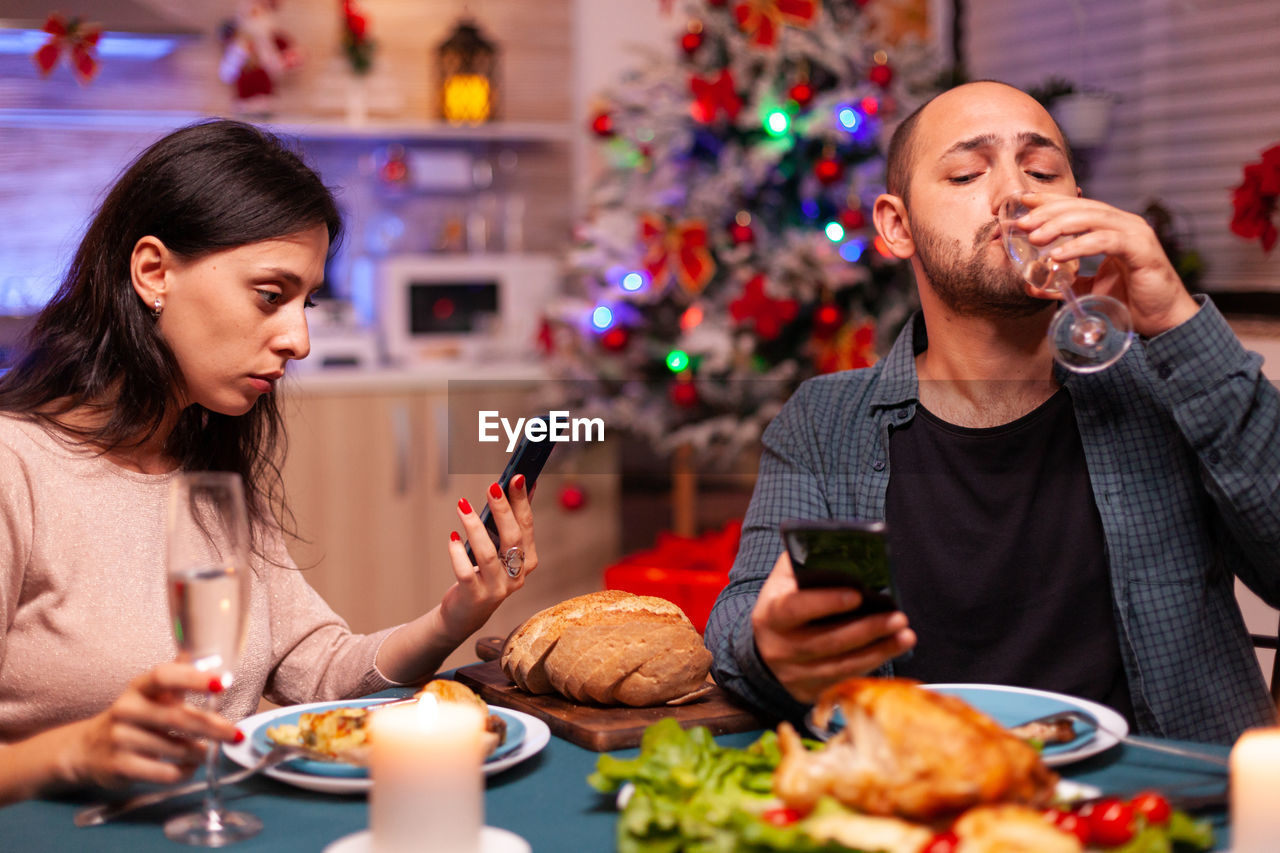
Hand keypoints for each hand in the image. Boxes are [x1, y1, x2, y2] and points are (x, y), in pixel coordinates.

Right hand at [59, 662, 239, 789]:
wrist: (87, 749)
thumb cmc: (133, 717)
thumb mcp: (151, 693)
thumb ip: (179, 675)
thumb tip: (210, 656)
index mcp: (138, 687)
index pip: (164, 676)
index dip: (194, 678)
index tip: (224, 682)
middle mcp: (126, 709)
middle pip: (177, 717)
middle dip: (212, 727)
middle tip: (235, 733)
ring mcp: (120, 739)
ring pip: (176, 749)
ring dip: (200, 753)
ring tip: (208, 751)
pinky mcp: (120, 767)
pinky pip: (165, 772)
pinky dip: (184, 771)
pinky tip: (188, 767)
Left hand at [439, 474, 538, 640]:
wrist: (465, 614)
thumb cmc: (484, 574)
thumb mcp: (501, 548)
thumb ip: (512, 520)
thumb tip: (524, 484)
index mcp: (527, 561)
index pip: (527, 527)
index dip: (523, 502)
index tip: (518, 477)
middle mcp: (516, 577)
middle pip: (512, 539)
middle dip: (503, 510)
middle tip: (493, 487)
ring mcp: (496, 589)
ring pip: (488, 554)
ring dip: (475, 527)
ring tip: (463, 504)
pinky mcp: (475, 597)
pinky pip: (466, 573)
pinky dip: (458, 554)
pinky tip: (452, 538)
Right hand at [751, 551, 914, 703]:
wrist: (767, 641)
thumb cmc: (786, 600)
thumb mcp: (787, 578)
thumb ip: (808, 563)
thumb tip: (847, 552)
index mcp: (769, 614)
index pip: (796, 608)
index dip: (826, 602)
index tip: (858, 595)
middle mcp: (778, 648)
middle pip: (826, 642)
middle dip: (866, 630)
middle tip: (899, 617)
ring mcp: (793, 675)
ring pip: (840, 666)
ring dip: (877, 651)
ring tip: (905, 635)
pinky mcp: (808, 692)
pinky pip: (844, 681)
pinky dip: (871, 666)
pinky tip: (890, 651)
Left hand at [1016, 193, 1198, 337]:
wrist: (1164, 320)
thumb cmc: (1130, 300)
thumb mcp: (1089, 289)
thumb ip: (1064, 283)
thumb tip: (1030, 284)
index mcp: (1112, 228)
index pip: (1078, 206)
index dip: (1051, 201)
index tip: (1024, 202)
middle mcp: (1124, 225)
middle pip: (1082, 207)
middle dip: (1049, 212)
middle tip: (1022, 223)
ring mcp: (1135, 234)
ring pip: (1093, 219)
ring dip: (1060, 225)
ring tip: (1035, 237)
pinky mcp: (1142, 250)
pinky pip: (1106, 241)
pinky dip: (1079, 246)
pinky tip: (1058, 255)